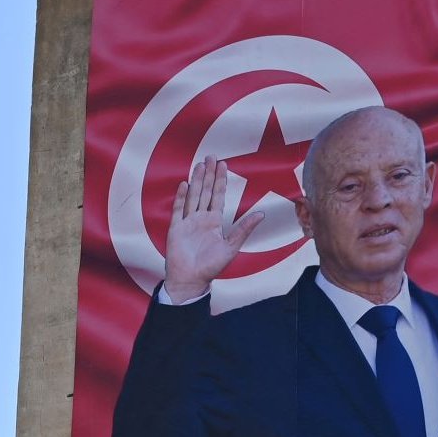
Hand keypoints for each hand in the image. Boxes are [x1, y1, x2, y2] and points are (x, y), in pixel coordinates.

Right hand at [161, 158, 262, 303]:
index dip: (221, 180)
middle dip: (208, 174)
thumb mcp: (231, 247)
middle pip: (205, 192)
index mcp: (214, 222)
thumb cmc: (211, 267)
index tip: (223, 164)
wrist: (191, 280)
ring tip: (199, 165)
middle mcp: (201, 219)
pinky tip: (184, 184)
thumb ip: (244, 229)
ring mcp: (187, 222)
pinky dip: (181, 197)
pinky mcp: (176, 229)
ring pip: (193, 196)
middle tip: (211, 156)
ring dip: (196, 181)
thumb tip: (262, 214)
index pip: (218, 196)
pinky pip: (178, 209)